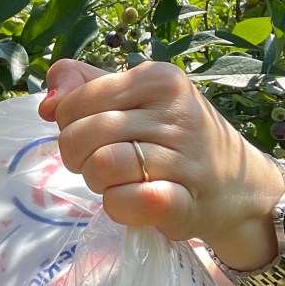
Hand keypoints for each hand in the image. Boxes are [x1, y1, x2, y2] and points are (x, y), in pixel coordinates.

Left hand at [38, 59, 280, 249]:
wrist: (237, 186)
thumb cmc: (174, 138)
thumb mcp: (137, 98)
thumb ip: (85, 87)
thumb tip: (47, 100)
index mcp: (157, 78)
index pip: (73, 102)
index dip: (68, 126)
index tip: (92, 136)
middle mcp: (174, 112)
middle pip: (79, 136)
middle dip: (78, 157)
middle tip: (104, 164)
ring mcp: (182, 158)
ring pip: (98, 168)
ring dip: (98, 183)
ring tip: (121, 182)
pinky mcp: (183, 202)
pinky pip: (122, 202)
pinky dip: (117, 207)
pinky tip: (133, 203)